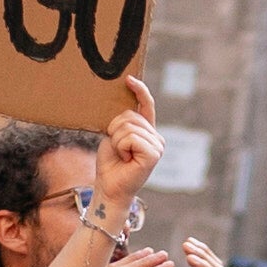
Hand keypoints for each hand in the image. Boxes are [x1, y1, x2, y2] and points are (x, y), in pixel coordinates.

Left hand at [89, 73, 164, 208]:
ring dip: (117, 140)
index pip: (147, 105)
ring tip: (121, 155)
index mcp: (148, 131)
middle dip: (115, 129)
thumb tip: (123, 106)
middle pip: (131, 115)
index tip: (128, 79)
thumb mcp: (114, 136)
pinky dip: (122, 146)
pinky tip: (126, 158)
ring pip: (129, 126)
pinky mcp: (153, 154)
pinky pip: (131, 137)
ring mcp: (157, 146)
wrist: (110, 186)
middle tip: (117, 148)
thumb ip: (122, 122)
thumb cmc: (110, 163)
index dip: (140, 91)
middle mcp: (156, 137)